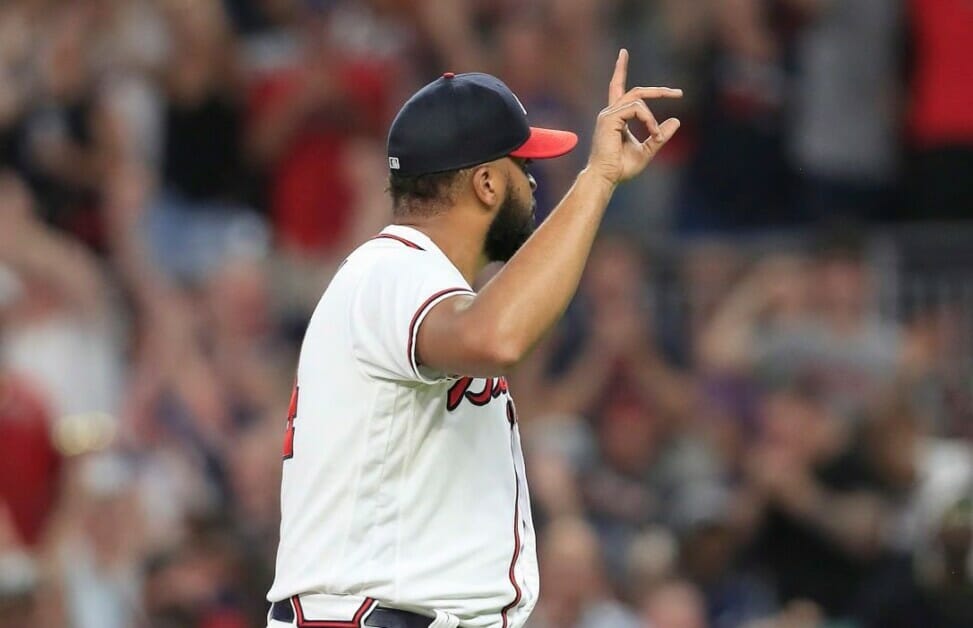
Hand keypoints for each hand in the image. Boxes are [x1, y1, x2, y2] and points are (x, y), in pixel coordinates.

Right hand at [586, 49, 681, 185]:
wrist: (606, 178)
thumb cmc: (621, 168)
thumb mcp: (648, 149)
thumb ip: (660, 135)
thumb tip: (677, 120)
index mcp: (615, 117)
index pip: (617, 87)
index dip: (620, 69)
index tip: (624, 54)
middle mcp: (610, 112)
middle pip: (635, 90)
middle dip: (658, 91)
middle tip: (678, 93)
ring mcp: (608, 114)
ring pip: (639, 101)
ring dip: (652, 119)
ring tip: (656, 136)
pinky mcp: (609, 119)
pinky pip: (637, 109)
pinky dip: (648, 120)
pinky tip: (651, 133)